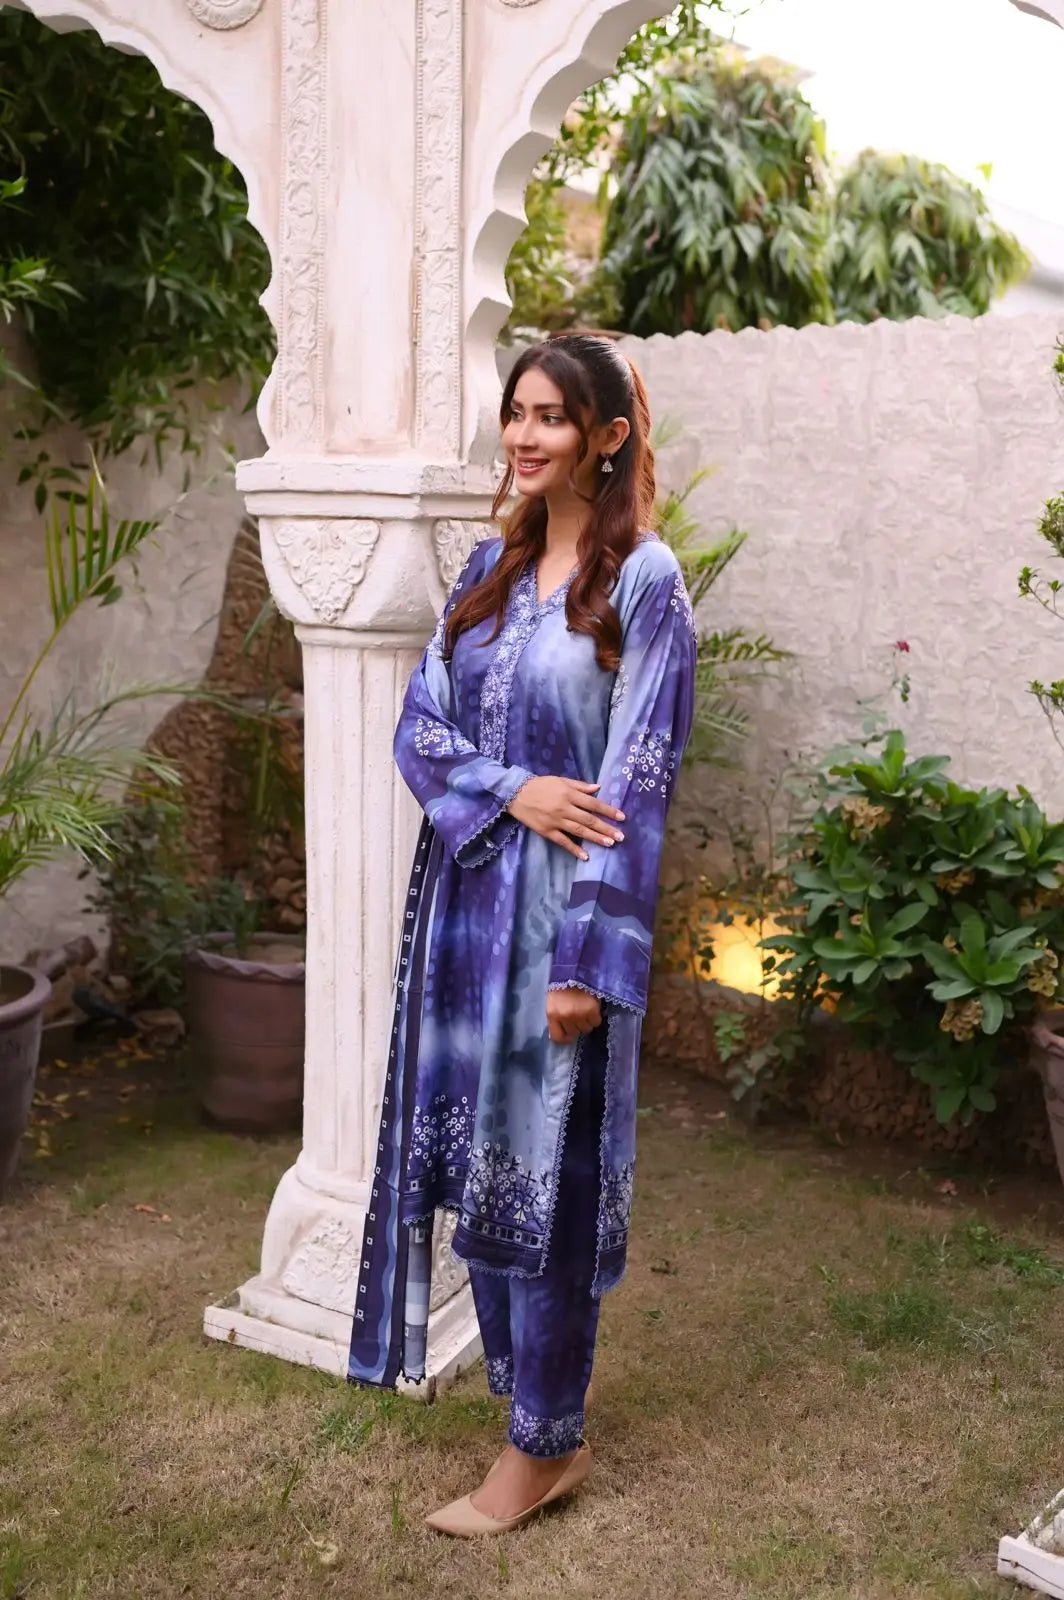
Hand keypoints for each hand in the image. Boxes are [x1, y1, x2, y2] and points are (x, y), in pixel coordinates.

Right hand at [506, 776, 624, 860]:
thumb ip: (579, 786)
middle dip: (606, 828)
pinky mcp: (547, 831)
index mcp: (569, 794)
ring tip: (610, 843)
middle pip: (589, 820)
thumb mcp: (560, 780)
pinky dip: (574, 849)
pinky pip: (563, 841)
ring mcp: (556, 821)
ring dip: (595, 838)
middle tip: (621, 836)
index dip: (608, 811)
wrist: (516, 793)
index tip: (622, 817)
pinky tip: (585, 856)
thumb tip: (598, 788)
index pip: (593, 804)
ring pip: (579, 831)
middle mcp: (564, 808)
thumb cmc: (540, 785)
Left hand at [546, 986, 601, 1042]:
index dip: (565, 1037)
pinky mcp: (592, 1010)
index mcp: (552, 1014)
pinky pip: (596, 1022)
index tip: (570, 1034)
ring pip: (586, 1029)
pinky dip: (595, 1017)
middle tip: (578, 1015)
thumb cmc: (562, 984)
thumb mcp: (553, 1002)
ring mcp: (579, 1014)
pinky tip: (592, 1008)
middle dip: (577, 1026)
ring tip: (585, 1010)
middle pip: (574, 1033)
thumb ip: (556, 1018)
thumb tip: (558, 1034)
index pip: (558, 1037)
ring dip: (587, 1022)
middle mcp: (565, 1017)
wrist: (576, 969)